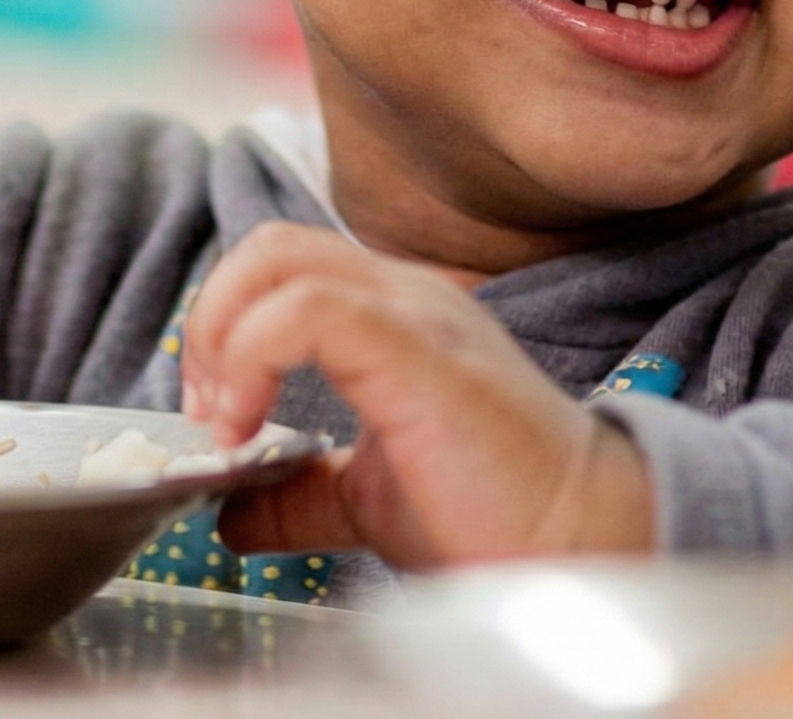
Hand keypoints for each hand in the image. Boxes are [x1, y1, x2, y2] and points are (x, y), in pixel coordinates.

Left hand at [181, 222, 653, 569]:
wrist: (584, 544)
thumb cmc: (498, 515)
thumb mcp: (371, 499)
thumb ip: (303, 494)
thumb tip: (233, 515)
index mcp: (393, 316)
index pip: (280, 266)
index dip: (221, 328)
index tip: (215, 420)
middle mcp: (405, 296)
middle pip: (268, 247)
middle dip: (208, 323)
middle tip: (212, 416)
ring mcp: (416, 315)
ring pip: (279, 259)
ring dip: (222, 337)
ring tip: (228, 423)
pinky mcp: (419, 351)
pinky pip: (310, 309)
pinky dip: (253, 356)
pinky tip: (251, 428)